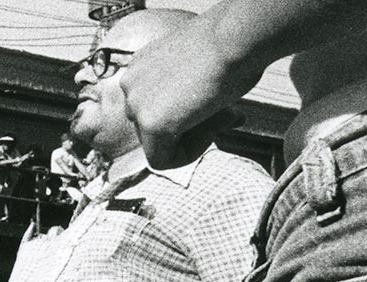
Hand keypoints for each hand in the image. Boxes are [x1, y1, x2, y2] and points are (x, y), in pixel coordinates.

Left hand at [118, 31, 252, 169]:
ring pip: (156, 144)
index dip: (188, 114)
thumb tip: (220, 120)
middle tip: (226, 114)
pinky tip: (210, 131)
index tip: (214, 105)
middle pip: (153, 127)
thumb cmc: (232, 45)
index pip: (154, 107)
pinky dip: (188, 155)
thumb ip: (196, 98)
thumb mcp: (203, 71)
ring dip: (192, 138)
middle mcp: (130, 84)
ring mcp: (135, 104)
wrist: (236, 37)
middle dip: (190, 127)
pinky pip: (161, 160)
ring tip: (222, 115)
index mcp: (140, 67)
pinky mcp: (150, 124)